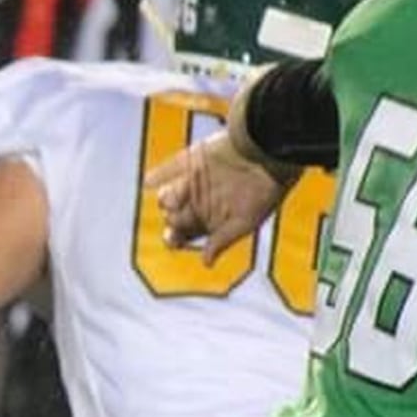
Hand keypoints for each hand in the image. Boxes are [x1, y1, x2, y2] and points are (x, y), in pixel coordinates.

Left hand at [147, 133, 293, 263]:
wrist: (267, 153)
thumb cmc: (263, 191)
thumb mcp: (245, 222)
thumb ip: (223, 241)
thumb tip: (206, 263)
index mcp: (214, 219)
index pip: (188, 234)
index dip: (177, 239)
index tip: (175, 241)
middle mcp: (202, 201)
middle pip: (175, 217)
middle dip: (172, 221)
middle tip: (176, 220)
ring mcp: (194, 181)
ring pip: (169, 194)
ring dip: (166, 199)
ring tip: (171, 200)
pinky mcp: (192, 160)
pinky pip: (169, 168)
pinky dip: (158, 174)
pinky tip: (149, 181)